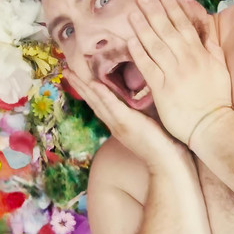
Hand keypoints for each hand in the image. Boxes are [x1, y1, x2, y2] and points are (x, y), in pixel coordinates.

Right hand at [62, 68, 187, 168]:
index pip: (99, 103)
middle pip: (92, 101)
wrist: (168, 163)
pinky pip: (112, 106)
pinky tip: (93, 83)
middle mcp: (114, 123)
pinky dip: (102, 94)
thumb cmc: (164, 144)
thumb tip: (147, 92)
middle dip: (78, 85)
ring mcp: (119, 123)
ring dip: (83, 86)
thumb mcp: (149, 122)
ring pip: (97, 101)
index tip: (78, 77)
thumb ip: (143, 109)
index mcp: (118, 123)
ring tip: (71, 73)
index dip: (87, 90)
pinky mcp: (127, 123)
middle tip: (65, 70)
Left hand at [127, 0, 232, 144]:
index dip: (173, 7)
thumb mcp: (220, 69)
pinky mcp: (162, 89)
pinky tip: (130, 40)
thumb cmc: (217, 99)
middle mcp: (187, 59)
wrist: (213, 126)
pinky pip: (148, 67)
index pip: (184, 25)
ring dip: (143, 27)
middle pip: (167, 30)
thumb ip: (212, 48)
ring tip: (132, 12)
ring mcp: (174, 73)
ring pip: (155, 45)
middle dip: (154, 11)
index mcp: (200, 53)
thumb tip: (206, 30)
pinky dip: (139, 53)